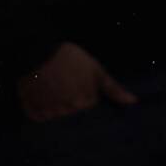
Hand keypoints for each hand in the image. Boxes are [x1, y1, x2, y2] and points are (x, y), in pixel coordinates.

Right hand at [17, 41, 135, 122]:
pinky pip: (37, 116)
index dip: (82, 96)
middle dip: (68, 103)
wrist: (38, 49)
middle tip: (61, 85)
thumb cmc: (69, 58)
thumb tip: (134, 102)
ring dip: (51, 106)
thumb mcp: (96, 70)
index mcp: (84, 103)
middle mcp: (68, 111)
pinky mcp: (32, 111)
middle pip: (71, 114)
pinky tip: (38, 94)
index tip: (76, 84)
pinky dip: (37, 108)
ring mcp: (49, 112)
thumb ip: (113, 89)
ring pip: (54, 116)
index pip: (87, 108)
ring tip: (49, 88)